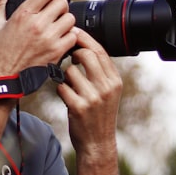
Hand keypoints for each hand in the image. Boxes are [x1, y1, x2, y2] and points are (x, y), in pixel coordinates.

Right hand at [0, 0, 75, 79]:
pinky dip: (69, 37)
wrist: (2, 78)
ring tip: (58, 26)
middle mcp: (37, 24)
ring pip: (70, 19)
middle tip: (55, 12)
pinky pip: (73, 37)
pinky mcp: (56, 52)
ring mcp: (48, 38)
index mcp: (23, 14)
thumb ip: (2, 5)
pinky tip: (60, 39)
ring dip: (65, 21)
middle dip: (59, 6)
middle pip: (62, 3)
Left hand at [55, 28, 122, 158]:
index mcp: (115, 80)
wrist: (97, 143)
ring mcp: (93, 97)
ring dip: (64, 76)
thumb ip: (99, 72)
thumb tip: (83, 48)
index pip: (100, 50)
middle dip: (72, 52)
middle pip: (86, 54)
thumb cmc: (98, 115)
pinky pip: (61, 87)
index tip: (73, 31)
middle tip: (67, 56)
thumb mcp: (107, 92)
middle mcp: (107, 87)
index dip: (84, 38)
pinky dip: (60, 90)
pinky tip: (66, 97)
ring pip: (70, 71)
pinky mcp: (79, 107)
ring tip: (70, 86)